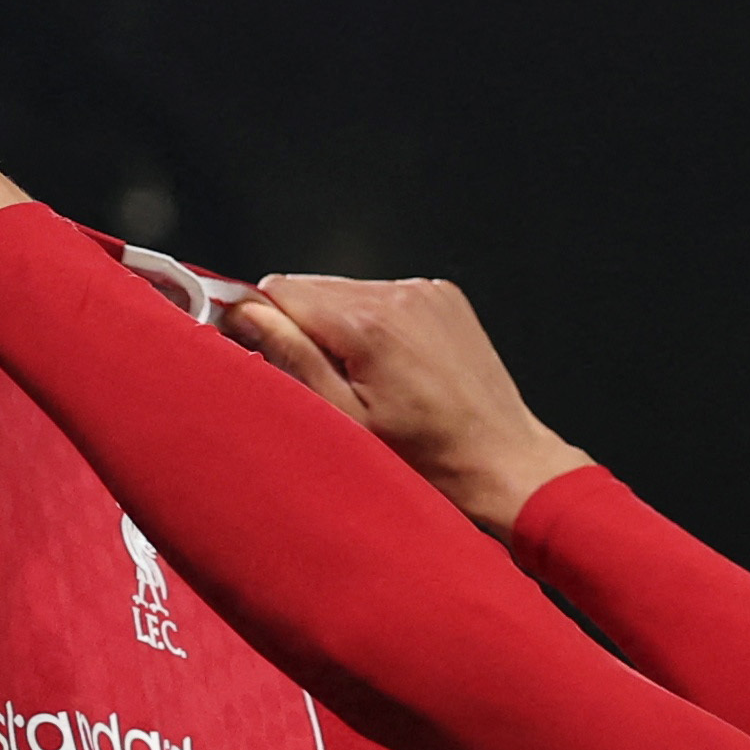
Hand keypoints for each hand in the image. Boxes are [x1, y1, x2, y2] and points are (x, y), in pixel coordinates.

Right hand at [226, 275, 592, 535]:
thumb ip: (293, 360)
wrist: (503, 462)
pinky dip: (377, 324)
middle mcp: (399, 295)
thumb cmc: (430, 460)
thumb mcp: (346, 421)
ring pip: (346, 290)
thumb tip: (245, 314)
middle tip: (322, 380)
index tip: (263, 351)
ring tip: (365, 380)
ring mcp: (426, 291)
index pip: (280, 289)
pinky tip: (394, 367)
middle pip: (312, 287)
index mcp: (369, 325)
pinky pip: (385, 295)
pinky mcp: (444, 297)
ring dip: (340, 326)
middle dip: (302, 326)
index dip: (263, 320)